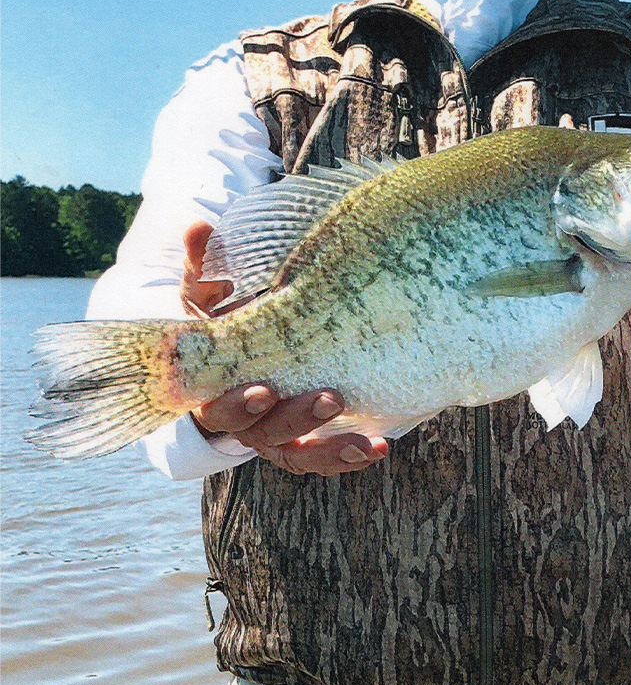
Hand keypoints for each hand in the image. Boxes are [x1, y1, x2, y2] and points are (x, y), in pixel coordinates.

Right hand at [181, 221, 388, 474]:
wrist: (242, 351)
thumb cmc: (224, 319)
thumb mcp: (209, 294)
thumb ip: (203, 265)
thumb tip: (197, 227)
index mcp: (216, 390)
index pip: (220, 408)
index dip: (239, 404)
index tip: (263, 390)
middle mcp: (245, 422)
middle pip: (265, 434)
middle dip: (296, 418)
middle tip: (329, 398)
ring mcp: (277, 435)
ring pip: (299, 453)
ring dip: (330, 447)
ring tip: (364, 441)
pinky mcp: (307, 440)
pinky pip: (324, 457)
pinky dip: (349, 455)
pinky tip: (378, 448)